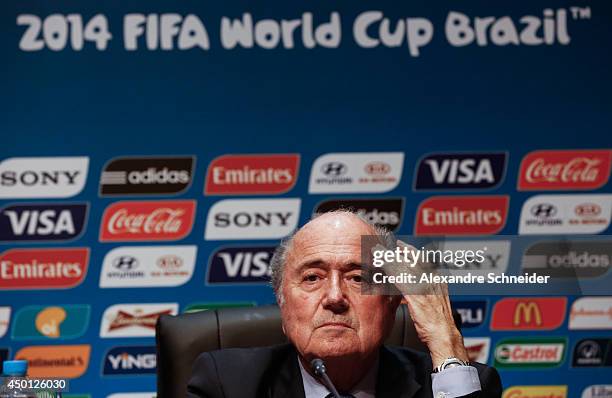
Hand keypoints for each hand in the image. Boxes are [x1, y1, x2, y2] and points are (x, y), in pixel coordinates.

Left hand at [384, 240, 468, 368]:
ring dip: (389, 259)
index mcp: (437, 280)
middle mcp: (432, 280)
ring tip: (377, 253)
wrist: (444, 335)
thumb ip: (426, 289)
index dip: (409, 251)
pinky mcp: (417, 296)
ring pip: (404, 267)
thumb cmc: (439, 322)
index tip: (400, 246)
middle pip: (411, 260)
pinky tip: (382, 268)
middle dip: (396, 251)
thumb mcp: (436, 300)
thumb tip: (415, 285)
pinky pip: (401, 280)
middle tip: (384, 246)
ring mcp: (424, 287)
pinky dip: (391, 272)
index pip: (422, 259)